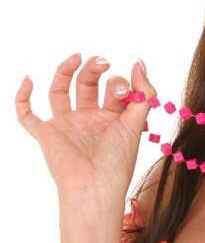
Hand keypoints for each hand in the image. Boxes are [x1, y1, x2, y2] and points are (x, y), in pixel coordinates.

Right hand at [15, 53, 156, 204]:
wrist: (95, 186)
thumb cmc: (119, 159)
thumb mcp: (137, 121)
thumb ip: (144, 93)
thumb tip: (139, 63)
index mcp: (112, 117)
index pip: (113, 90)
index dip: (121, 83)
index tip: (128, 86)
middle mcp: (88, 119)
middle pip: (87, 85)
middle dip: (95, 70)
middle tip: (103, 62)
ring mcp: (66, 125)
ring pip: (60, 91)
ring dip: (66, 72)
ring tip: (78, 57)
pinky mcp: (46, 134)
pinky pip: (27, 115)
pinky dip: (23, 97)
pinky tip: (29, 79)